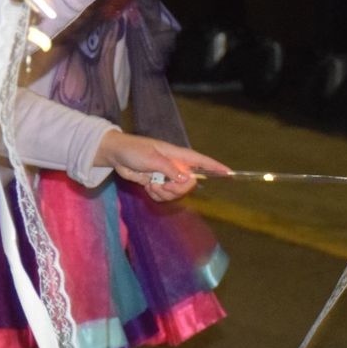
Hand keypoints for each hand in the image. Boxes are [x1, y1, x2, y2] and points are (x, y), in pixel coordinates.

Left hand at [95, 130, 229, 201]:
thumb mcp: (152, 158)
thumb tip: (187, 179)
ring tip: (151, 183)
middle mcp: (175, 166)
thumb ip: (170, 169)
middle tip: (162, 183)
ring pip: (176, 193)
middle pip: (189, 184)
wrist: (117, 155)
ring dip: (163, 192)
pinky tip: (147, 186)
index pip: (201, 161)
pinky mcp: (157, 184)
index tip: (229, 173)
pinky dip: (155, 195)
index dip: (215, 167)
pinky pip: (164, 197)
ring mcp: (166, 176)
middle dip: (176, 189)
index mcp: (177, 155)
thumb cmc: (134, 150)